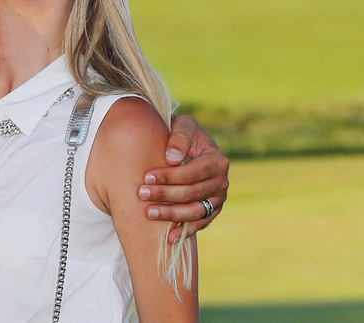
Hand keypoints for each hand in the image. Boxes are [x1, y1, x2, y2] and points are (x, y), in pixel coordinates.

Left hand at [139, 114, 228, 243]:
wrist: (187, 147)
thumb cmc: (183, 135)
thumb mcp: (183, 125)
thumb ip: (180, 136)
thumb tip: (172, 159)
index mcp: (218, 160)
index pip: (194, 172)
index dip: (170, 176)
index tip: (147, 176)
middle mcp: (222, 182)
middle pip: (193, 193)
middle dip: (165, 195)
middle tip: (141, 193)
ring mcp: (218, 199)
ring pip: (196, 211)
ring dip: (172, 215)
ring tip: (149, 213)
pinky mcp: (211, 211)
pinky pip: (200, 223)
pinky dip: (185, 231)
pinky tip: (168, 238)